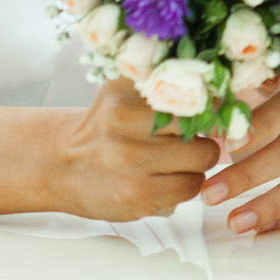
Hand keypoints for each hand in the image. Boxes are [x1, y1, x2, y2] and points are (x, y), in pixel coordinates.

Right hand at [56, 79, 222, 220]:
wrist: (61, 165)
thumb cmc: (104, 126)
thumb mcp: (125, 91)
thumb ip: (166, 81)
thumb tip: (219, 81)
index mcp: (125, 96)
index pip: (194, 94)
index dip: (209, 102)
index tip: (210, 107)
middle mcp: (125, 128)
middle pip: (202, 126)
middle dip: (204, 132)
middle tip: (190, 136)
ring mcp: (130, 165)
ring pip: (202, 159)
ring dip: (198, 160)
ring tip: (178, 158)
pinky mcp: (136, 198)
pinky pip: (189, 188)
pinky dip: (187, 183)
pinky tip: (168, 178)